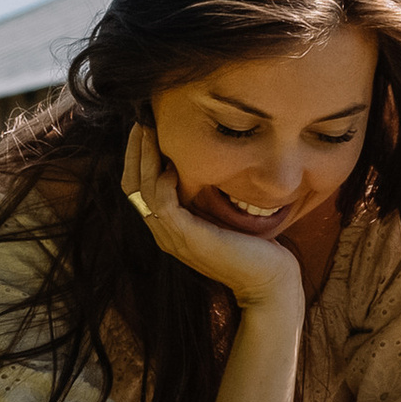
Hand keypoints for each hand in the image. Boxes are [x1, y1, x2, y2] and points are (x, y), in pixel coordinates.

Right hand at [122, 119, 307, 318]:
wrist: (269, 280)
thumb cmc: (252, 245)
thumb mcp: (222, 212)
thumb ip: (205, 193)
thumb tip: (203, 159)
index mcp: (169, 224)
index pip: (137, 187)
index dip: (136, 156)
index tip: (145, 126)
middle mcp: (164, 231)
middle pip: (131, 186)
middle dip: (134, 151)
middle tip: (141, 121)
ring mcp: (173, 237)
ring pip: (142, 192)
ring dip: (144, 158)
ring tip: (149, 132)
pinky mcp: (188, 239)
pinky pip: (163, 205)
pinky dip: (163, 182)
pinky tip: (173, 166)